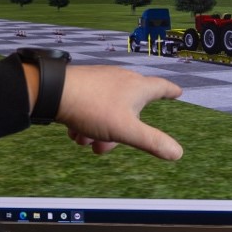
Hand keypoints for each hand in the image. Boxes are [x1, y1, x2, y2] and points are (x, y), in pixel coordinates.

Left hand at [55, 64, 183, 160]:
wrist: (54, 92)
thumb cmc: (93, 108)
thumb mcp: (126, 130)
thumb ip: (152, 142)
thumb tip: (177, 152)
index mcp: (138, 87)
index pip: (161, 87)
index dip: (170, 91)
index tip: (177, 92)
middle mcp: (122, 79)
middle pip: (131, 108)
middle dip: (121, 131)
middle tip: (107, 145)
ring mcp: (102, 80)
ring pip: (109, 111)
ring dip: (99, 130)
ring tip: (85, 141)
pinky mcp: (85, 84)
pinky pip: (92, 106)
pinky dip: (87, 122)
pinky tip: (75, 131)